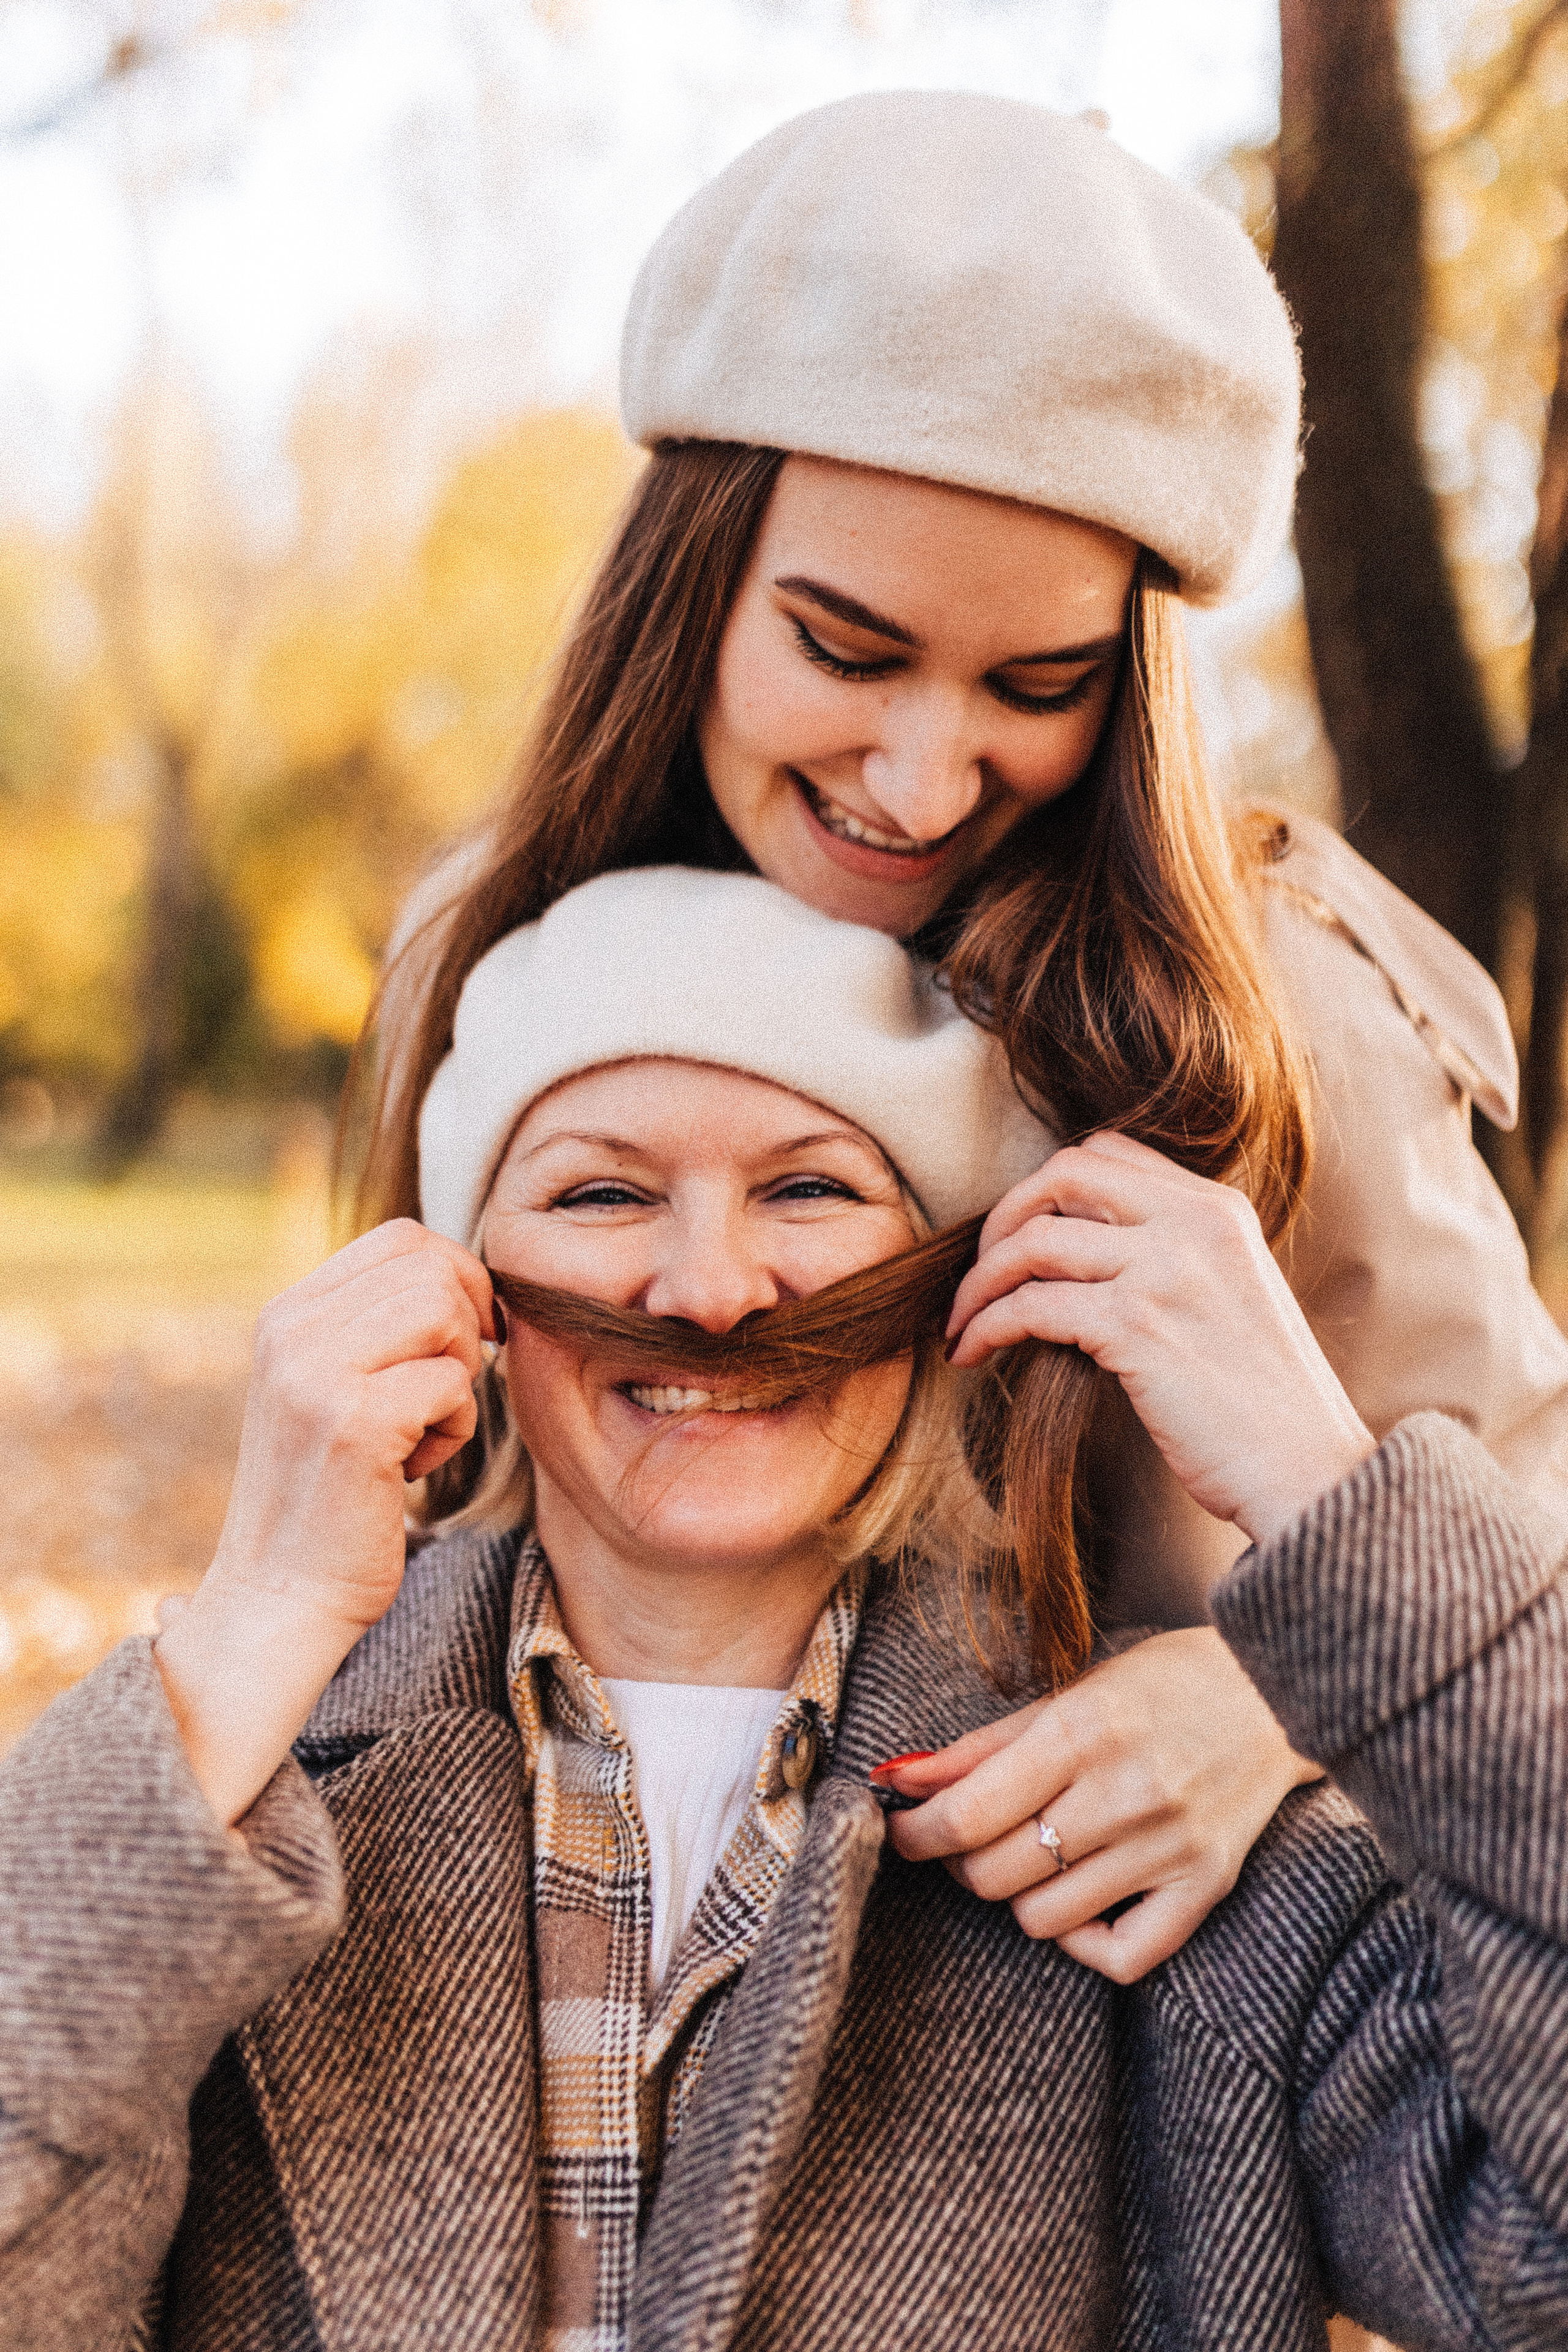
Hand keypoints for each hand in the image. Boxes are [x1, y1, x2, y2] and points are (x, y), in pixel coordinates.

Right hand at [155, 1220, 495, 1827]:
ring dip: (459, 1375)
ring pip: (445, 1312)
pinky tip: (413, 1469)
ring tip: (422, 1429)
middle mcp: (291, 1331)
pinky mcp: (353, 1423)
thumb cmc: (332, 1497)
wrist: (281, 1597)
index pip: (402, 1239)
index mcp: (287, 1314)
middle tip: (442, 1394)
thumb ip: (379, 1326)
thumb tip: (469, 1279)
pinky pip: (452, 1383)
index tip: (464, 1340)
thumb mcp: (338, 1388)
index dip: (456, 1279)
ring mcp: (317, 1374)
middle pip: (432, 1266)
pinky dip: (455, 1427)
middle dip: (465, 1326)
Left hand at [883, 1627, 1321, 1980]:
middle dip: (961, 1863)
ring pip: (1045, 1918)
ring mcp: (1170, 1846)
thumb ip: (980, 1748)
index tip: (899, 1830)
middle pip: (997, 1874)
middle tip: (969, 1839)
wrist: (1275, 1690)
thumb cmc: (1159, 1685)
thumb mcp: (1066, 1696)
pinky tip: (1080, 1902)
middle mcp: (1126, 1793)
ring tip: (1032, 1857)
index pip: (968, 1814)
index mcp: (1082, 1732)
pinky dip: (1083, 1941)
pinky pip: (1121, 1957)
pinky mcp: (1207, 1886)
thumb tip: (899, 1780)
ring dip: (1018, 1896)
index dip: (915, 1833)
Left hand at [946, 1132, 1374, 1545]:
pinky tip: (972, 1353)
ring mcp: (1166, 1269)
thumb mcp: (1231, 1297)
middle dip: (1004, 1218)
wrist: (1309, 1471)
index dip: (1047, 1190)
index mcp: (1219, 1209)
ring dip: (979, 1281)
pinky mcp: (1137, 1325)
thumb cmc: (1264, 1406)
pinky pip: (1029, 1305)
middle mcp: (1195, 1223)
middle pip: (1063, 1173)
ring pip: (1033, 1239)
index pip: (1108, 1154)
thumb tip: (1080, 1253)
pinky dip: (985, 1325)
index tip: (1018, 1238)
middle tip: (978, 1274)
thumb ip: (1174, 1257)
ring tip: (960, 1322)